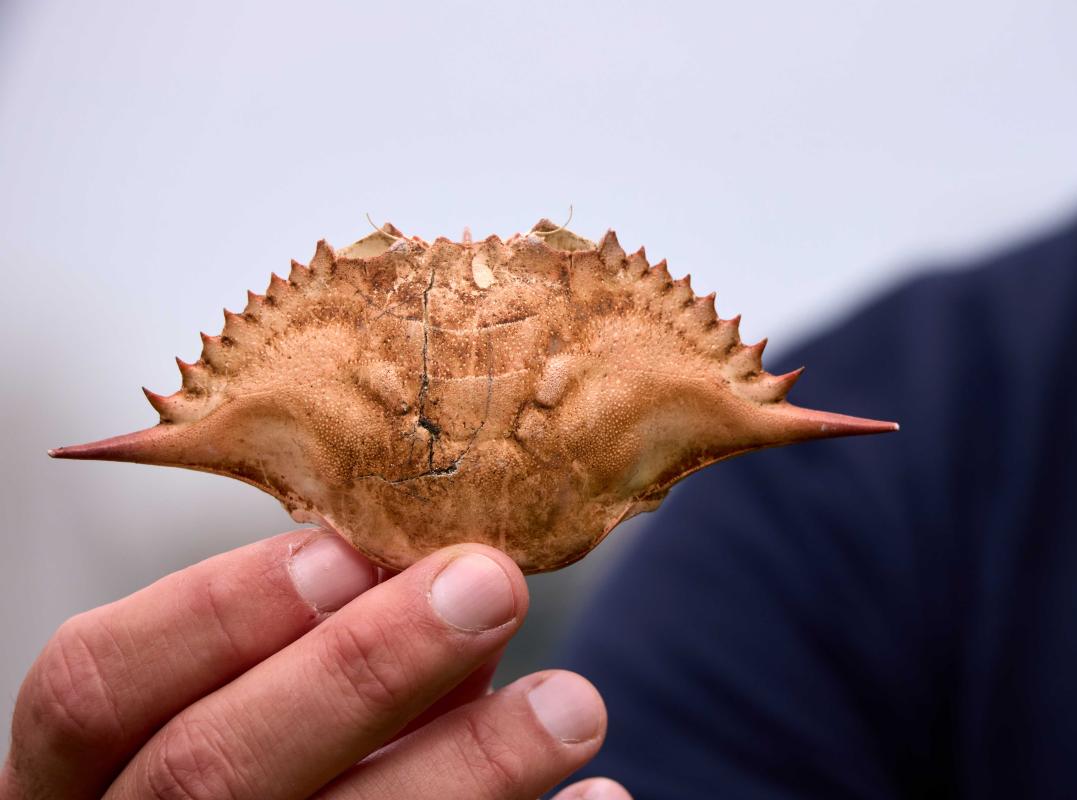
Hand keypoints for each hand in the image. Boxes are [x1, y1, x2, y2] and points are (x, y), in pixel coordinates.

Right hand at [0, 529, 630, 798]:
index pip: (92, 686)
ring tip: (574, 703)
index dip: (215, 611)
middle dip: (363, 668)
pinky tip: (598, 799)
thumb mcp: (248, 704)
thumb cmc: (263, 758)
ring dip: (468, 767)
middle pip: (212, 769)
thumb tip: (439, 575)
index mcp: (78, 776)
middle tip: (491, 584)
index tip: (346, 552)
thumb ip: (315, 653)